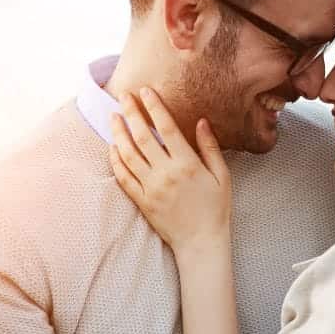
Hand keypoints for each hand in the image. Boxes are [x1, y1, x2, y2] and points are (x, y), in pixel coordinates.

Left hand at [109, 87, 232, 257]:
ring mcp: (151, 188)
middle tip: (124, 96)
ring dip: (119, 133)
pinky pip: (124, 177)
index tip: (146, 91)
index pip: (167, 128)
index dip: (155, 107)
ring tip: (113, 117)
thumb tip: (201, 121)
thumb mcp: (222, 176)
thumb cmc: (215, 208)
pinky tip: (112, 147)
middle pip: (143, 137)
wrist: (201, 242)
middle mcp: (166, 174)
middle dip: (132, 113)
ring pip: (128, 155)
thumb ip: (210, 147)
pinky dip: (115, 160)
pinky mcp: (142, 201)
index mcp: (187, 164)